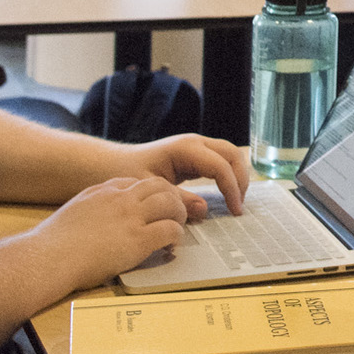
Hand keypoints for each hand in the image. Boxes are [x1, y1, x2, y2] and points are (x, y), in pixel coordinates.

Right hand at [34, 175, 196, 283]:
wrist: (48, 257)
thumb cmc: (53, 243)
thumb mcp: (74, 211)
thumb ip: (92, 207)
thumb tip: (100, 217)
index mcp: (102, 191)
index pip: (136, 181)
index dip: (150, 192)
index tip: (154, 203)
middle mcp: (120, 199)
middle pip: (159, 186)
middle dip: (171, 196)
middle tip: (174, 212)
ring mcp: (130, 218)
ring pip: (170, 203)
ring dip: (178, 214)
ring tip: (177, 226)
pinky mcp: (138, 240)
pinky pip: (169, 230)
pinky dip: (176, 236)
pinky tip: (171, 245)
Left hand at [119, 134, 250, 215]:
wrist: (113, 163)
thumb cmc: (127, 173)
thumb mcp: (150, 191)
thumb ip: (177, 200)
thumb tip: (204, 209)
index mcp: (185, 148)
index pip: (220, 166)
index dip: (232, 189)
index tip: (235, 211)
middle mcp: (195, 142)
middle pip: (232, 154)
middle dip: (241, 180)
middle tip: (239, 206)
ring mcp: (196, 146)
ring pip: (230, 155)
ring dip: (238, 176)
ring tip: (236, 202)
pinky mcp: (195, 154)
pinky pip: (221, 160)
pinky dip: (229, 175)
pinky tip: (227, 194)